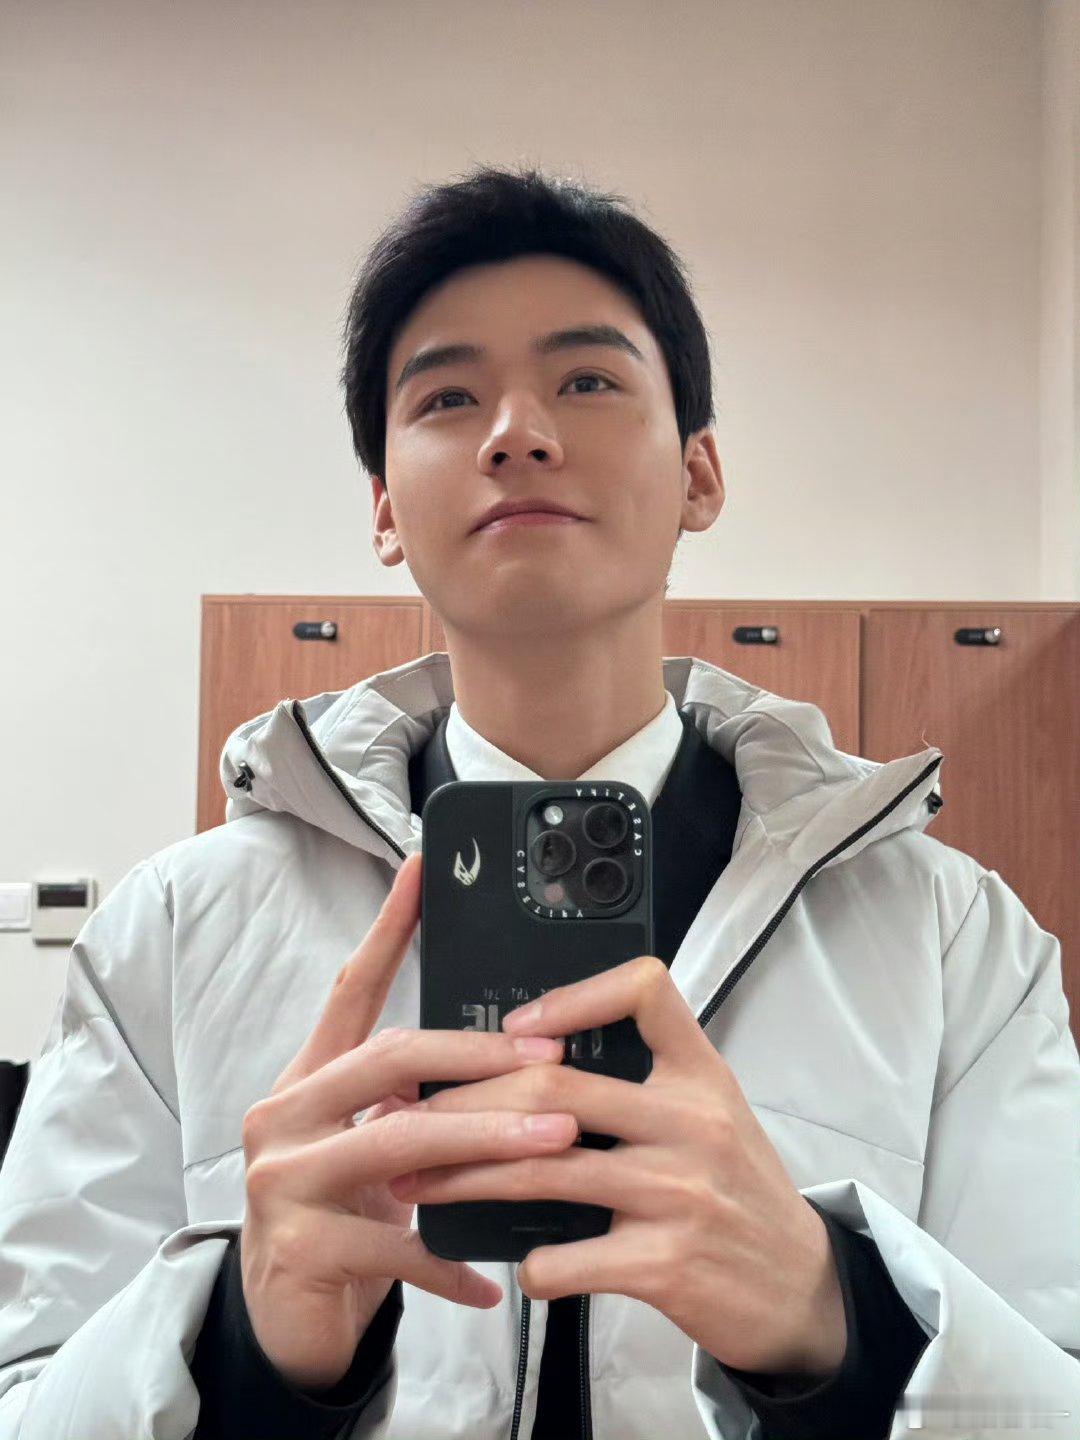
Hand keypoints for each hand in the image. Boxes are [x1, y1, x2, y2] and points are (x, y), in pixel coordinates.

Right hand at [239, 852, 578, 1390]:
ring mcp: (284, 1180)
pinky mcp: (297, 1248)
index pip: (351, 989)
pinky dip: (452, 1260)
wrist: (285, 1325)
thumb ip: (412, 1099)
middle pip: (389, 1059)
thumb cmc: (344, 1219)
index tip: (425, 870)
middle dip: (479, 1056)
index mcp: (310, 1080)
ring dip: (488, 1142)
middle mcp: (285, 1114)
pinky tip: (493, 1281)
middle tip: (553, 1063)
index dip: (389, 927)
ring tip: (557, 1144)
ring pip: (399, 1142)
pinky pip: (398, 1246)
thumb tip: (505, 1057)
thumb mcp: (372, 1149)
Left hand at [388, 954, 846, 1378]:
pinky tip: (518, 1264)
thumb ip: (642, 1084)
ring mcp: (679, 1192)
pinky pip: (566, 1257)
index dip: (573, 996)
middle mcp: (692, 1121)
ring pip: (542, 1169)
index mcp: (701, 1073)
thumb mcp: (711, 1115)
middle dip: (466, 1102)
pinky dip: (528, 1264)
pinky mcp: (666, 1265)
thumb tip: (528, 1064)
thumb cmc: (737, 1192)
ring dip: (464, 1177)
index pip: (645, 991)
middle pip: (556, 1084)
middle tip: (412, 1115)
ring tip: (418, 1182)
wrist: (803, 1289)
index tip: (515, 1026)